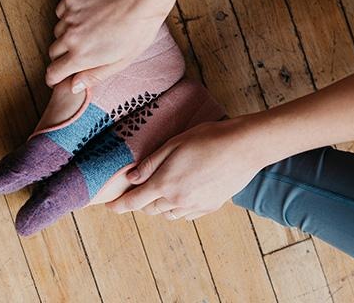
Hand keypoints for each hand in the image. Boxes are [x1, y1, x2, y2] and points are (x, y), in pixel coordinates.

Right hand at [47, 0, 175, 91]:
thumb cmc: (138, 29)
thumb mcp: (122, 61)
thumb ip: (95, 75)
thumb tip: (74, 86)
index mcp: (81, 56)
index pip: (53, 73)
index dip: (54, 78)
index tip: (57, 78)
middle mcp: (70, 37)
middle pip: (53, 53)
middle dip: (62, 57)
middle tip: (80, 53)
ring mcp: (69, 17)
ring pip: (58, 32)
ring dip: (67, 35)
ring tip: (89, 31)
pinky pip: (61, 12)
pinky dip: (69, 16)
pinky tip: (87, 14)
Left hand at [105, 116, 269, 220]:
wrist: (244, 147)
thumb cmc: (208, 138)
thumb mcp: (174, 144)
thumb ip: (151, 163)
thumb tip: (132, 178)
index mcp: (165, 184)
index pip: (134, 201)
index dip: (119, 205)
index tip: (109, 207)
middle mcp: (178, 200)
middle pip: (150, 209)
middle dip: (142, 201)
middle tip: (141, 190)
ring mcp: (196, 206)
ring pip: (169, 215)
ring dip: (160, 207)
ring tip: (163, 192)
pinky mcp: (211, 206)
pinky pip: (187, 215)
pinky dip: (179, 209)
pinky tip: (184, 196)